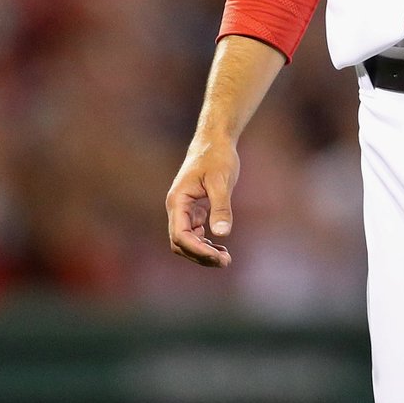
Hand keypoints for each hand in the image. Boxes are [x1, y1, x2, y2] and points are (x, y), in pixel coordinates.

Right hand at [166, 139, 239, 267]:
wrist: (215, 141)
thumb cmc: (217, 157)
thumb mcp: (222, 181)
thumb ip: (221, 207)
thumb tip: (222, 234)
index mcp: (178, 201)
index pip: (181, 236)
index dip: (198, 250)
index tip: (218, 257)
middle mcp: (177, 207)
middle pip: (181, 243)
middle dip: (200, 255)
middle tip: (226, 261)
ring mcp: (183, 209)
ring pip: (186, 240)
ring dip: (203, 252)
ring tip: (225, 258)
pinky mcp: (193, 209)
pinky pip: (193, 233)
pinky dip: (205, 242)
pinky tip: (220, 246)